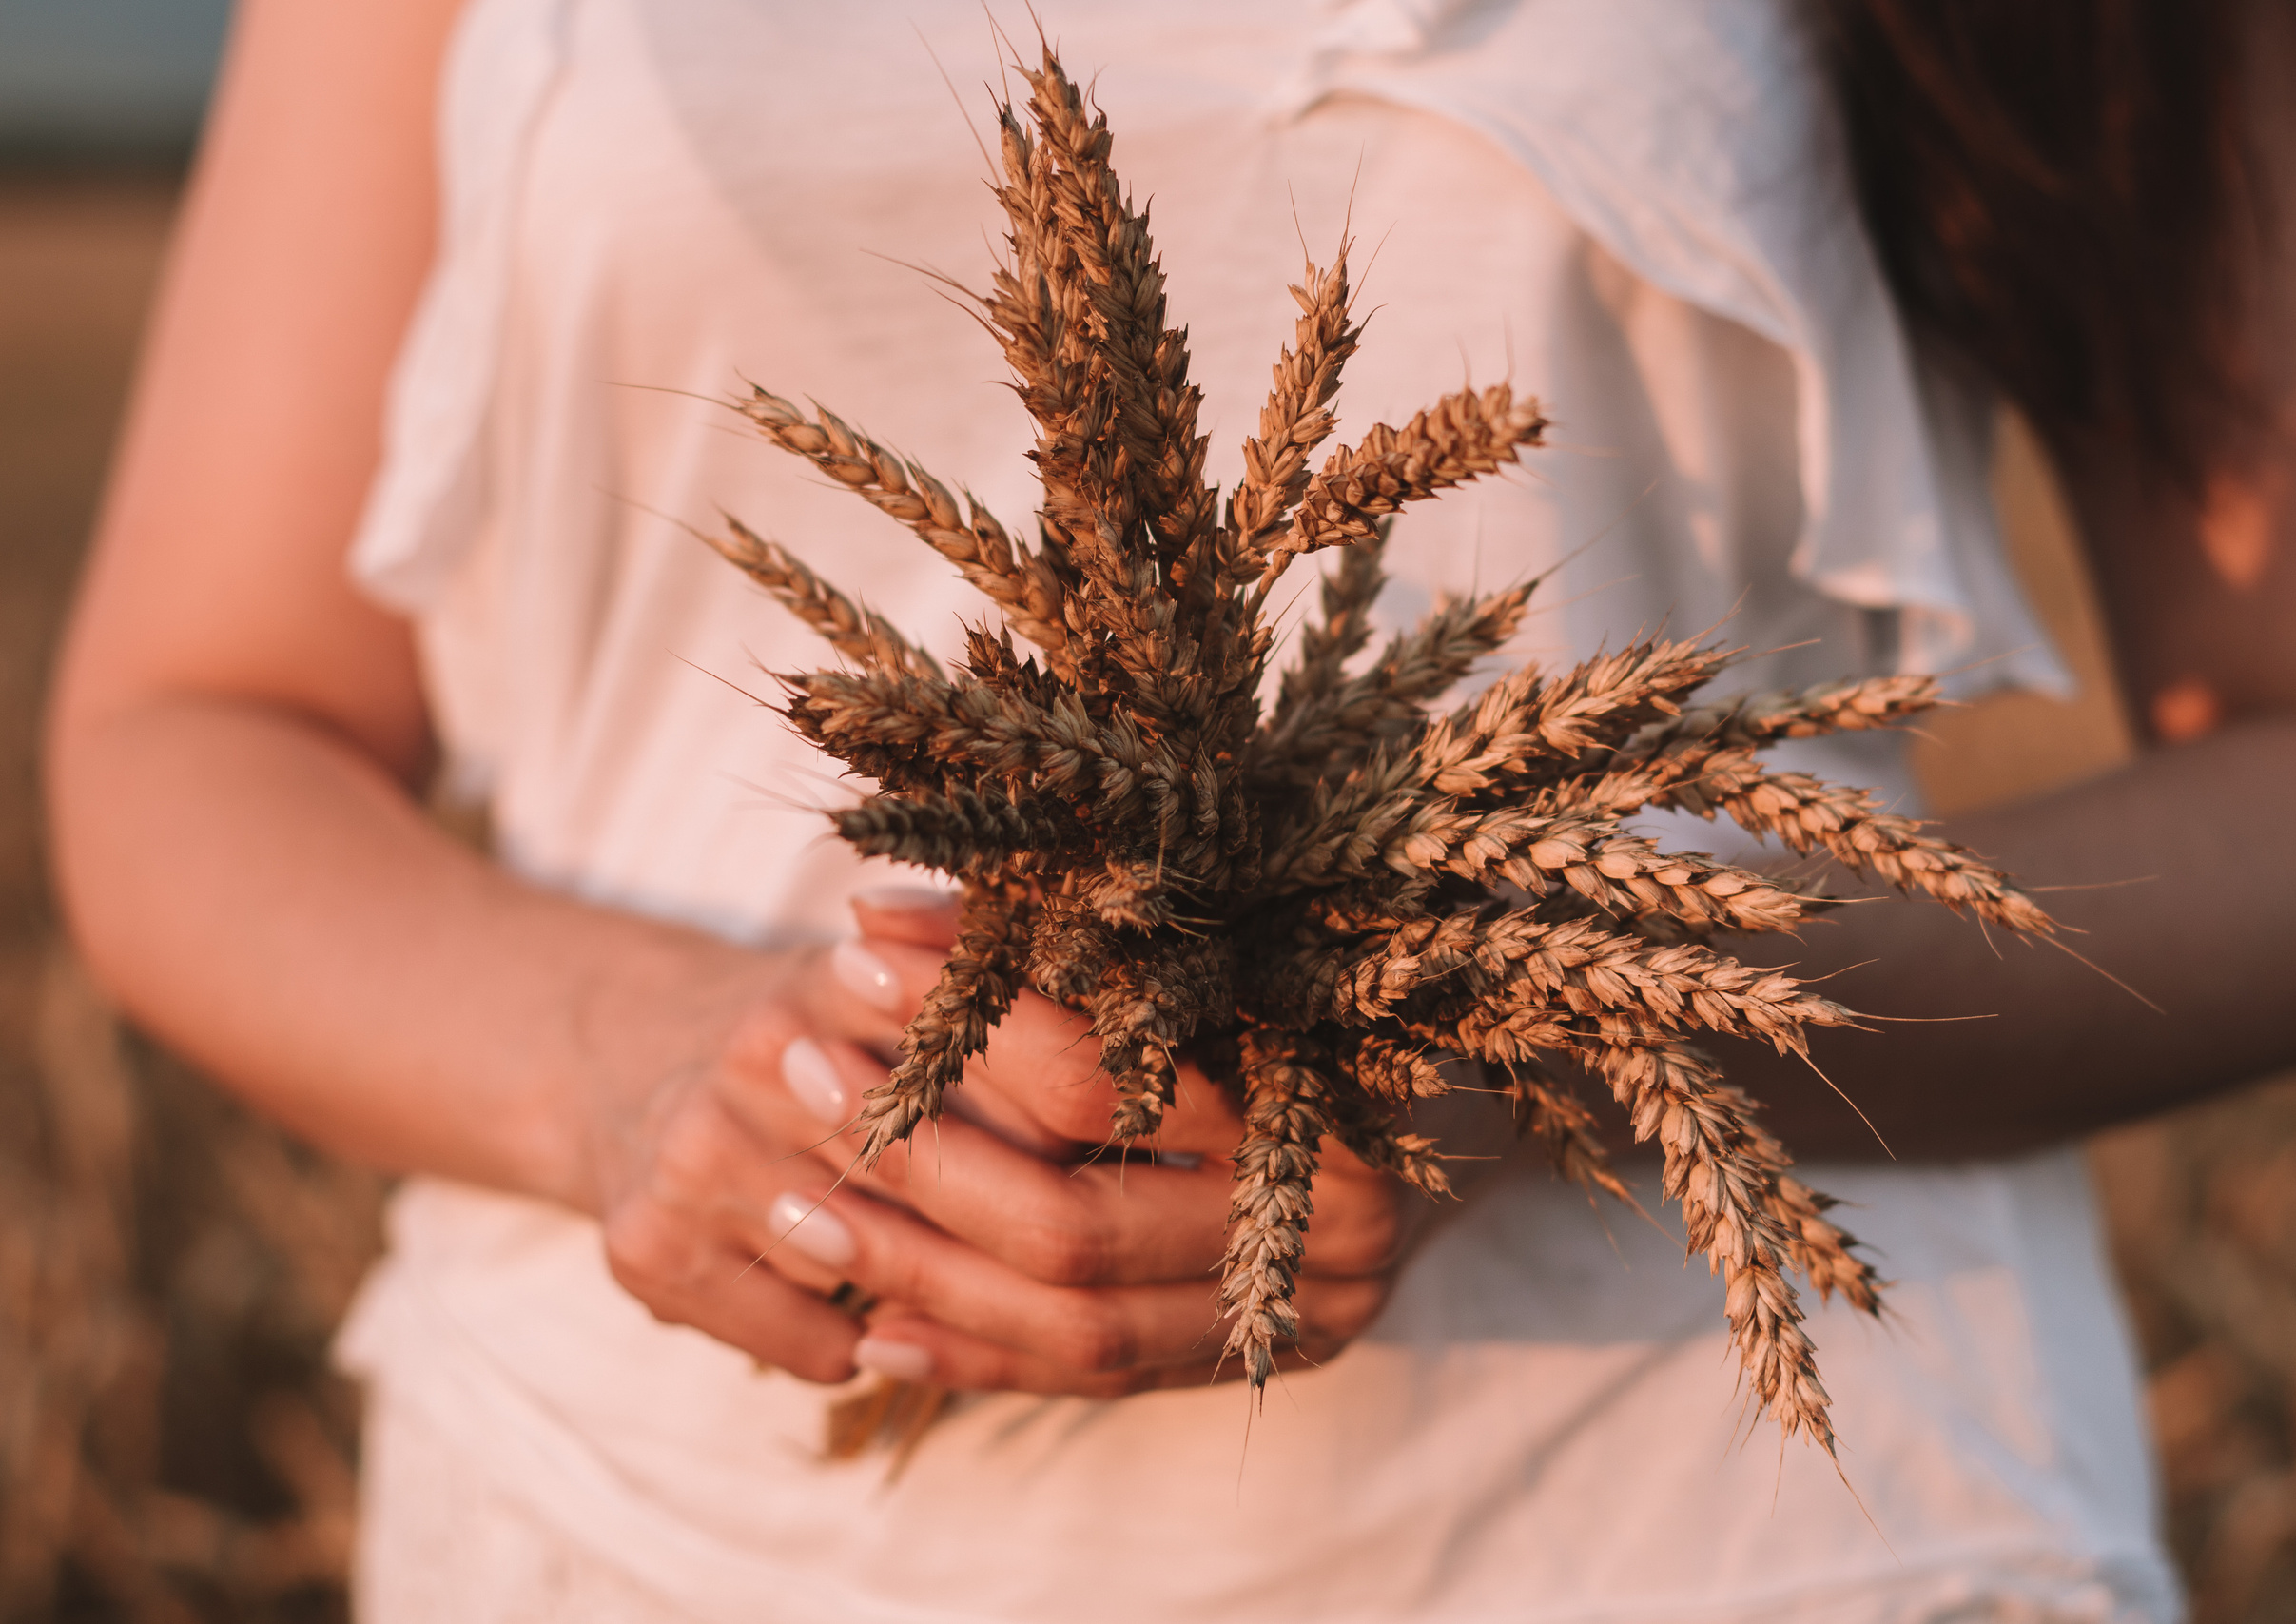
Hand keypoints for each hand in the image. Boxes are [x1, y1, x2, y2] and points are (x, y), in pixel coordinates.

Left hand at [750, 889, 1462, 1395]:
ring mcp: (1305, 1315)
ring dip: (918, 1270)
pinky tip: (869, 1325)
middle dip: (915, 1157)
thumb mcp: (1233, 929)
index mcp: (1329, 1091)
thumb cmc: (1335, 964)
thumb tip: (883, 917)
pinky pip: (1098, 1383)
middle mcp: (1333, 1230)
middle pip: (1077, 1229)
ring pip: (1077, 1328)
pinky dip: (976, 1356)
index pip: (1112, 1080)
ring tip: (795, 1205)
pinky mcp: (1263, 1360)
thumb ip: (1078, 936)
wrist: (1476, 1076)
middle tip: (794, 1070)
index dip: (971, 1022)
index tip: (857, 953)